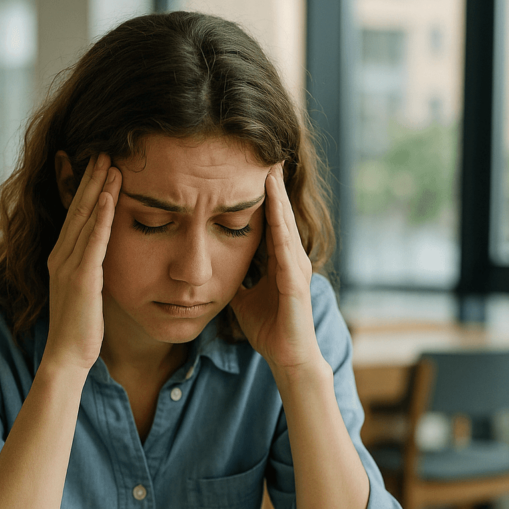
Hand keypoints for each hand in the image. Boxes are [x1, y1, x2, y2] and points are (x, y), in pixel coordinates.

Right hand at [43, 153, 121, 372]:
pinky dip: (100, 217)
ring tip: (110, 162)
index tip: (98, 165)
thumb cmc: (81, 329)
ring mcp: (68, 265)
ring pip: (84, 218)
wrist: (68, 356)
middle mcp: (60, 256)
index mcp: (61, 258)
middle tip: (104, 150)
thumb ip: (91, 269)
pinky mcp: (81, 278)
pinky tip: (109, 197)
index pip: (74, 215)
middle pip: (76, 208)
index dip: (85, 188)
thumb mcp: (86, 291)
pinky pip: (92, 242)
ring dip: (97, 189)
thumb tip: (103, 258)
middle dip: (90, 178)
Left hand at [230, 166, 321, 372]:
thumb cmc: (268, 328)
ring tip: (270, 168)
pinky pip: (285, 248)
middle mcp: (291, 257)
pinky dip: (280, 225)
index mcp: (278, 259)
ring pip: (285, 223)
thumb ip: (233, 277)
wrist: (288, 357)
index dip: (260, 193)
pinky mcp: (295, 282)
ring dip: (278, 196)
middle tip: (265, 150)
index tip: (247, 165)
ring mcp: (296, 268)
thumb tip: (213, 265)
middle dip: (273, 184)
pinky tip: (273, 206)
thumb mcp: (242, 296)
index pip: (268, 218)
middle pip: (280, 212)